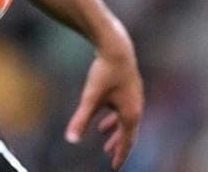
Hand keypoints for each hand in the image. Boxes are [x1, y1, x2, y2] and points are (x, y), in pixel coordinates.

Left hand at [65, 46, 143, 168]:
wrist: (116, 48)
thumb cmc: (105, 73)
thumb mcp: (90, 98)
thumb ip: (81, 120)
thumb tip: (70, 139)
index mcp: (130, 114)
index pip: (127, 142)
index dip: (120, 156)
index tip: (115, 168)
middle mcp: (136, 107)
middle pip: (128, 132)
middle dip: (119, 145)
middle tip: (111, 158)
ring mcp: (134, 97)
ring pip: (125, 119)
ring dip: (115, 129)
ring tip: (102, 135)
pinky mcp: (129, 87)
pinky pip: (123, 107)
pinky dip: (114, 115)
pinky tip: (103, 112)